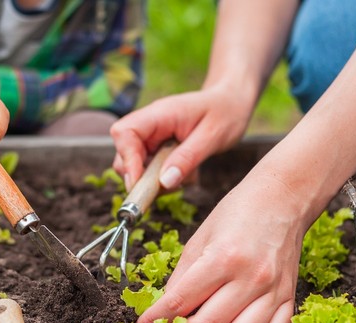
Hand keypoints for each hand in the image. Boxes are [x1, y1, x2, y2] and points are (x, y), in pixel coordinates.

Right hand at [111, 85, 252, 190]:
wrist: (232, 102)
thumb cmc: (225, 112)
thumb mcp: (212, 136)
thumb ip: (188, 158)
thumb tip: (164, 182)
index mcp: (159, 114)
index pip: (124, 133)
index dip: (127, 160)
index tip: (139, 183)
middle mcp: (149, 125)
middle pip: (123, 153)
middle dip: (139, 176)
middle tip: (166, 187)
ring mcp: (152, 137)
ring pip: (134, 166)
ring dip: (153, 180)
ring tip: (184, 177)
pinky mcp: (157, 149)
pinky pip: (149, 170)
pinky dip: (163, 180)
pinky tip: (185, 173)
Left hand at [137, 173, 304, 322]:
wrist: (282, 199)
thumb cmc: (238, 213)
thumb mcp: (199, 237)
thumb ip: (181, 276)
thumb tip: (164, 308)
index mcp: (222, 258)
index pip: (180, 302)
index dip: (156, 319)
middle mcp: (250, 277)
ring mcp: (274, 290)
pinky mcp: (289, 296)